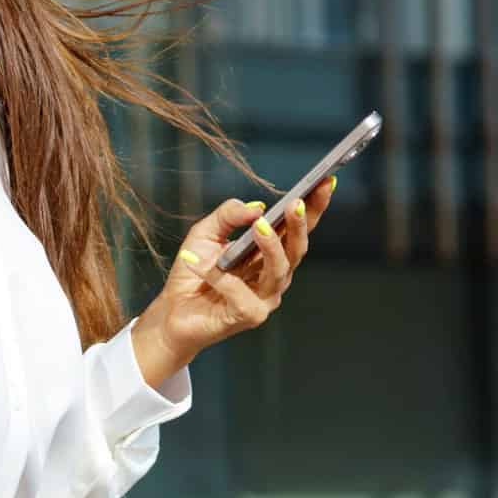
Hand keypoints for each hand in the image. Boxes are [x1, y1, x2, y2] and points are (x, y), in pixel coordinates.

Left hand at [130, 177, 334, 384]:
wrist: (171, 313)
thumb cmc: (192, 273)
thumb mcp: (205, 234)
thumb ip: (228, 216)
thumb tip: (256, 208)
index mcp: (270, 255)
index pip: (297, 230)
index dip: (314, 207)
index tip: (326, 181)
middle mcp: (274, 277)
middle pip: (296, 250)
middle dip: (299, 225)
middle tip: (295, 203)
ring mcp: (265, 298)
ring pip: (278, 271)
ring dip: (271, 246)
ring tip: (259, 225)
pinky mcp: (248, 316)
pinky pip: (238, 293)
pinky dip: (217, 275)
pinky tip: (195, 258)